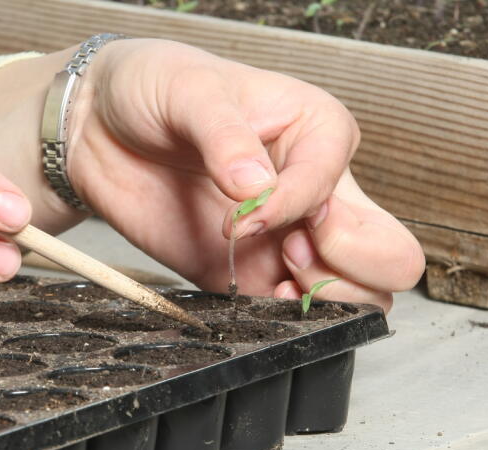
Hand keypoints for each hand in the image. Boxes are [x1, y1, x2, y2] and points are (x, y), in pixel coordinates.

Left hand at [65, 39, 423, 310]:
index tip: (239, 212)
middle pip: (389, 254)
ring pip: (361, 294)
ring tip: (276, 280)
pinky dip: (286, 325)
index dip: (294, 209)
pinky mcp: (247, 274)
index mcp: (319, 134)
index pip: (339, 188)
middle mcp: (316, 191)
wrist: (97, 126)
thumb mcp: (189, 90)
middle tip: (286, 251)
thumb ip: (225, 137)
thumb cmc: (154, 87)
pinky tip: (259, 310)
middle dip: (348, 266)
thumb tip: (255, 188)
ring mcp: (285, 239)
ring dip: (328, 300)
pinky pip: (291, 316)